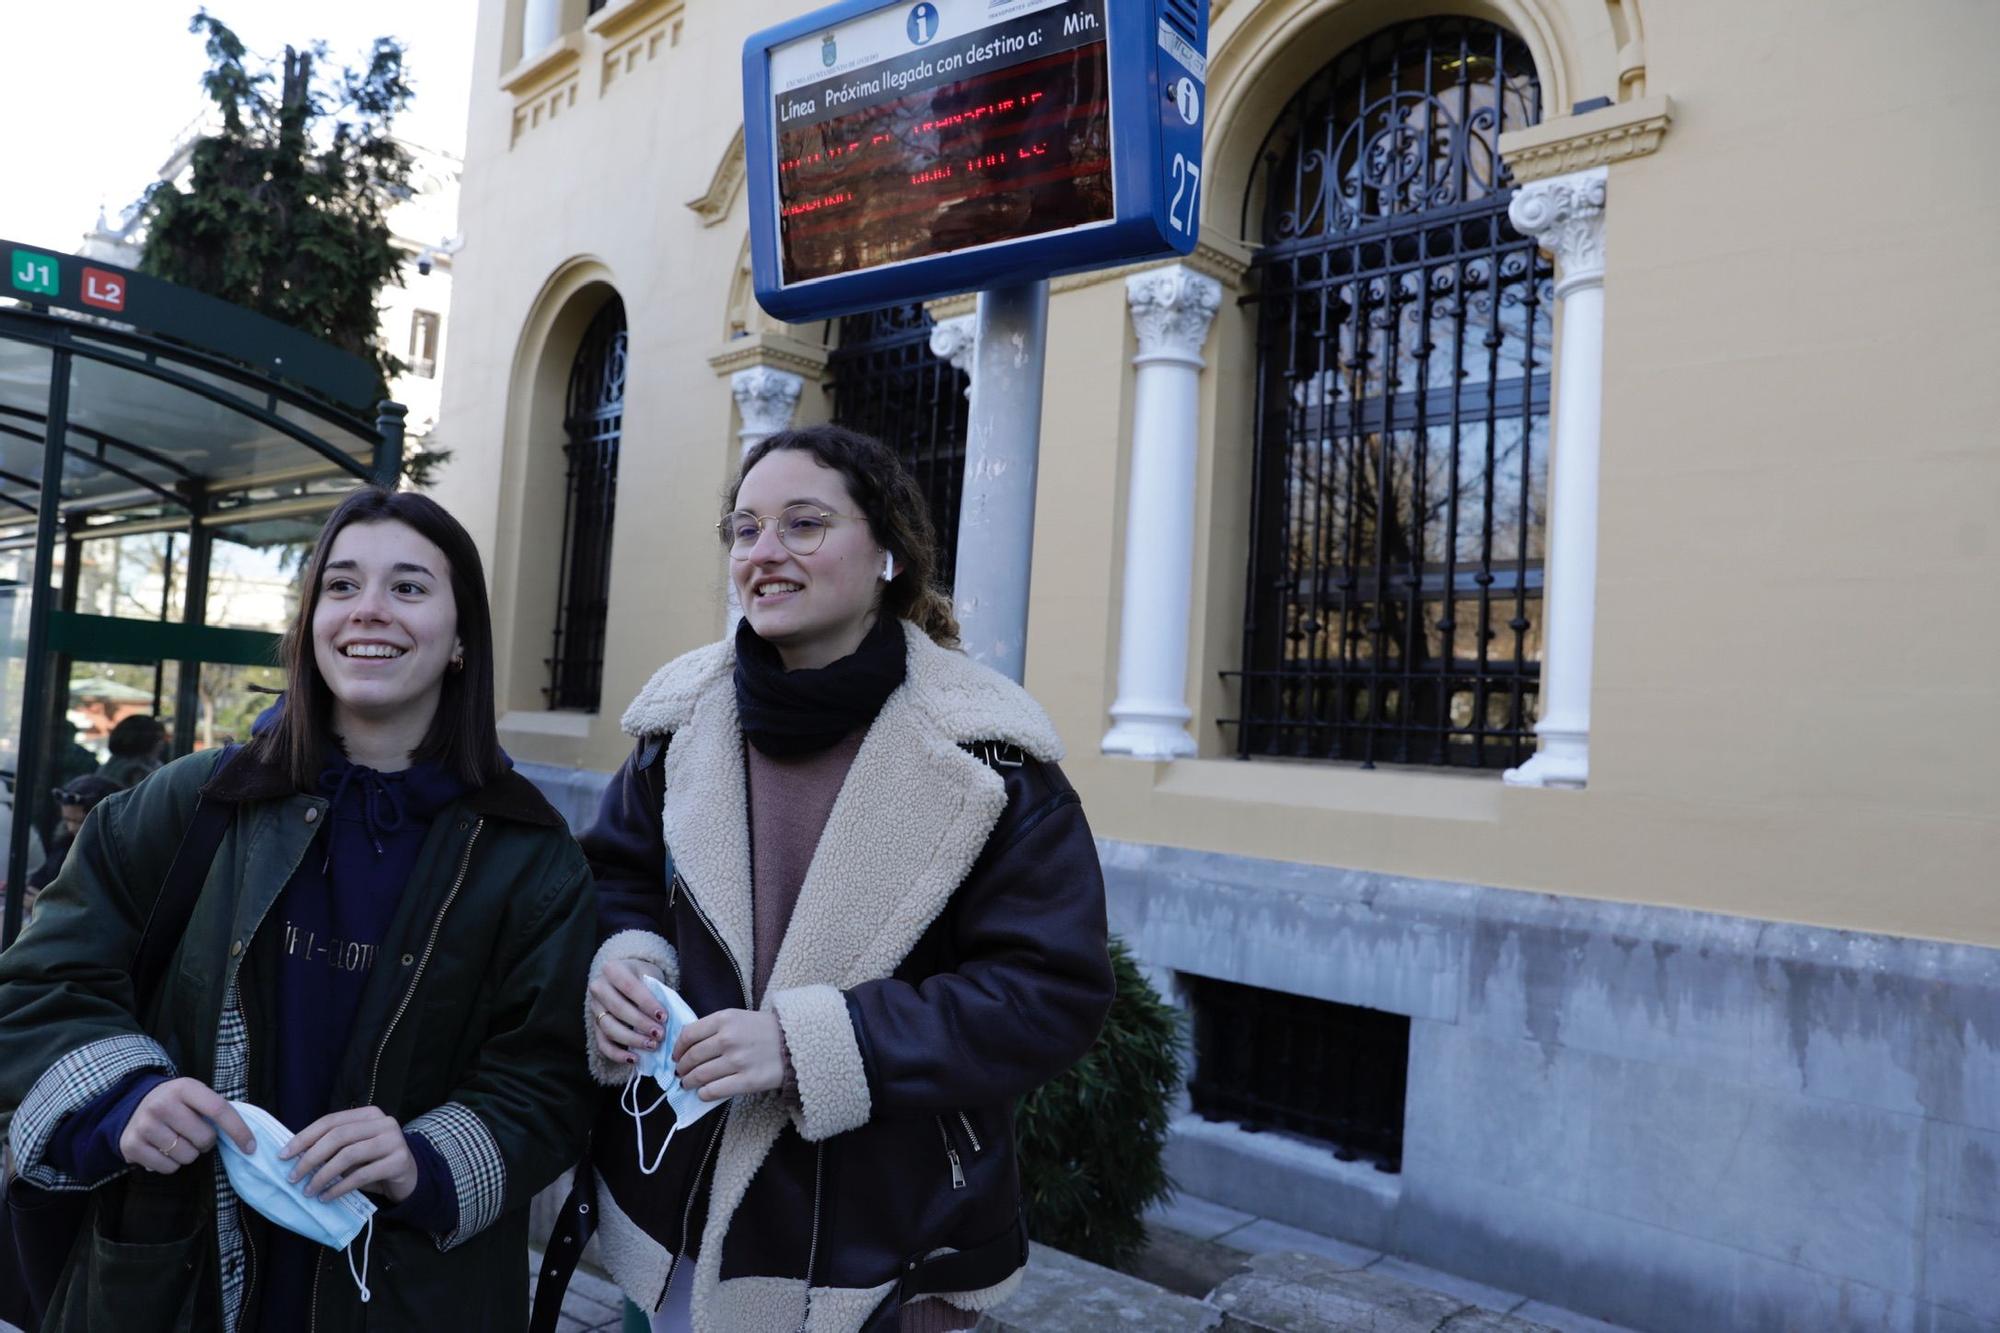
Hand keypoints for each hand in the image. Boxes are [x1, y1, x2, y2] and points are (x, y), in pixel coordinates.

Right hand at [120, 1077, 254, 1174]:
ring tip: (178, 1140)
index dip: (238, 1130)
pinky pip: (168, 1168)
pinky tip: (163, 1149)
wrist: (134, 1104)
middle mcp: (161, 1105)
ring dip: (189, 1153)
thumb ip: (216, 1109)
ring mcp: (144, 1126)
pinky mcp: (131, 1146)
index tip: (250, 1147)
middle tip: (196, 1134)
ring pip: (187, 1156)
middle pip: (204, 1138)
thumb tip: (244, 1139)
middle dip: (207, 1142)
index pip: (219, 1110)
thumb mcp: (195, 1095)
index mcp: (184, 1088)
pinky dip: (172, 1164)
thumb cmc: (176, 1102)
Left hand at [281, 1107, 417, 1203]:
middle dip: (311, 1157)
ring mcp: (394, 1140)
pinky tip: (327, 1197)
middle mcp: (384, 1122)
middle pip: (339, 1136)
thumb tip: (294, 1156)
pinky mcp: (399, 1161)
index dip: (305, 1137)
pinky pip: (362, 1175)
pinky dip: (340, 1187)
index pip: (331, 1121)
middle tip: (293, 1176)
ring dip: (323, 1175)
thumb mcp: (353, 1150)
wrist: (409, 1177)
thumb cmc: (374, 1162)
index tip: (284, 1155)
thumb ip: (332, 1147)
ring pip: (349, 1155)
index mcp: (369, 1114)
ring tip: (309, 1190)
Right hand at [590, 957, 665, 1066]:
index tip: (663, 1017)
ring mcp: (594, 1008)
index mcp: (612, 969)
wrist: (625, 977)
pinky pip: (602, 1044)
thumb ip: (656, 991)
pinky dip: (617, 1054)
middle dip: (641, 1024)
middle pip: (618, 1009)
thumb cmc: (643, 976)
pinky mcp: (594, 1026)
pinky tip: (634, 1058)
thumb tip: (667, 1017)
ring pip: (609, 1028)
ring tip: (652, 1045)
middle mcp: (598, 988)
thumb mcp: (651, 975)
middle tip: (660, 1034)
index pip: (629, 987)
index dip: (646, 1003)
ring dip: (631, 1040)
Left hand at [674, 1008, 784, 1100]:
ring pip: (700, 1075)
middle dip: (682, 1068)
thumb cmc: (764, 1030)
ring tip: (688, 1084)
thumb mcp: (738, 1018)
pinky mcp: (747, 1081)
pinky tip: (703, 1093)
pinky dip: (704, 1093)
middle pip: (692, 1057)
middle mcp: (728, 1039)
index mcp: (724, 1019)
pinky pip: (714, 1090)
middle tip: (681, 1073)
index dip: (677, 1048)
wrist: (794, 1042)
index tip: (676, 1056)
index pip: (688, 1035)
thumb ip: (714, 1028)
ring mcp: (737, 1061)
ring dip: (689, 1082)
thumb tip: (688, 1047)